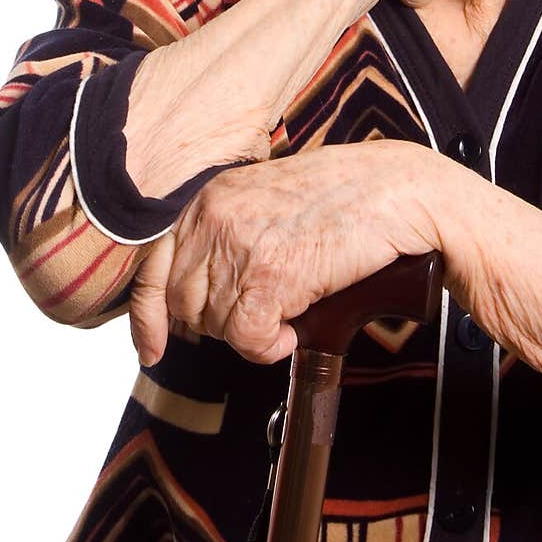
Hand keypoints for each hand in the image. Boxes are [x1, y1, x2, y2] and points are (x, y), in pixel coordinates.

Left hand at [128, 139, 448, 367]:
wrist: (395, 192)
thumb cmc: (343, 198)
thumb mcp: (266, 203)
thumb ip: (227, 237)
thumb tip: (199, 302)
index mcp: (210, 197)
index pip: (152, 266)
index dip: (146, 317)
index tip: (152, 349)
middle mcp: (216, 217)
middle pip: (183, 305)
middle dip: (218, 323)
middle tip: (262, 313)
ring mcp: (241, 245)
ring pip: (215, 326)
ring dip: (251, 333)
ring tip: (289, 310)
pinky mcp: (272, 274)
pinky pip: (247, 339)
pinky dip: (269, 347)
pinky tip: (293, 330)